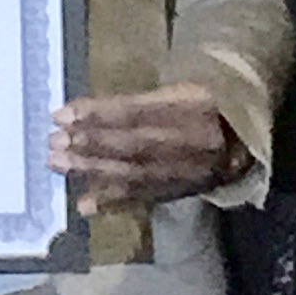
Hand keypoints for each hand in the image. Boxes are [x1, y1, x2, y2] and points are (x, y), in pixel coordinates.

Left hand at [48, 83, 243, 213]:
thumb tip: (86, 111)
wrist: (242, 142)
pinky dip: (113, 201)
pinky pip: (143, 196)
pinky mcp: (179, 190)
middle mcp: (187, 140)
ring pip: (133, 171)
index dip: (97, 113)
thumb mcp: (180, 89)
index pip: (135, 111)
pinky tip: (85, 205)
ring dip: (92, 169)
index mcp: (190, 105)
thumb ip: (139, 101)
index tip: (61, 113)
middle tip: (53, 140)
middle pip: (130, 144)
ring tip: (57, 163)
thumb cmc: (202, 106)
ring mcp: (183, 169)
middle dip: (88, 143)